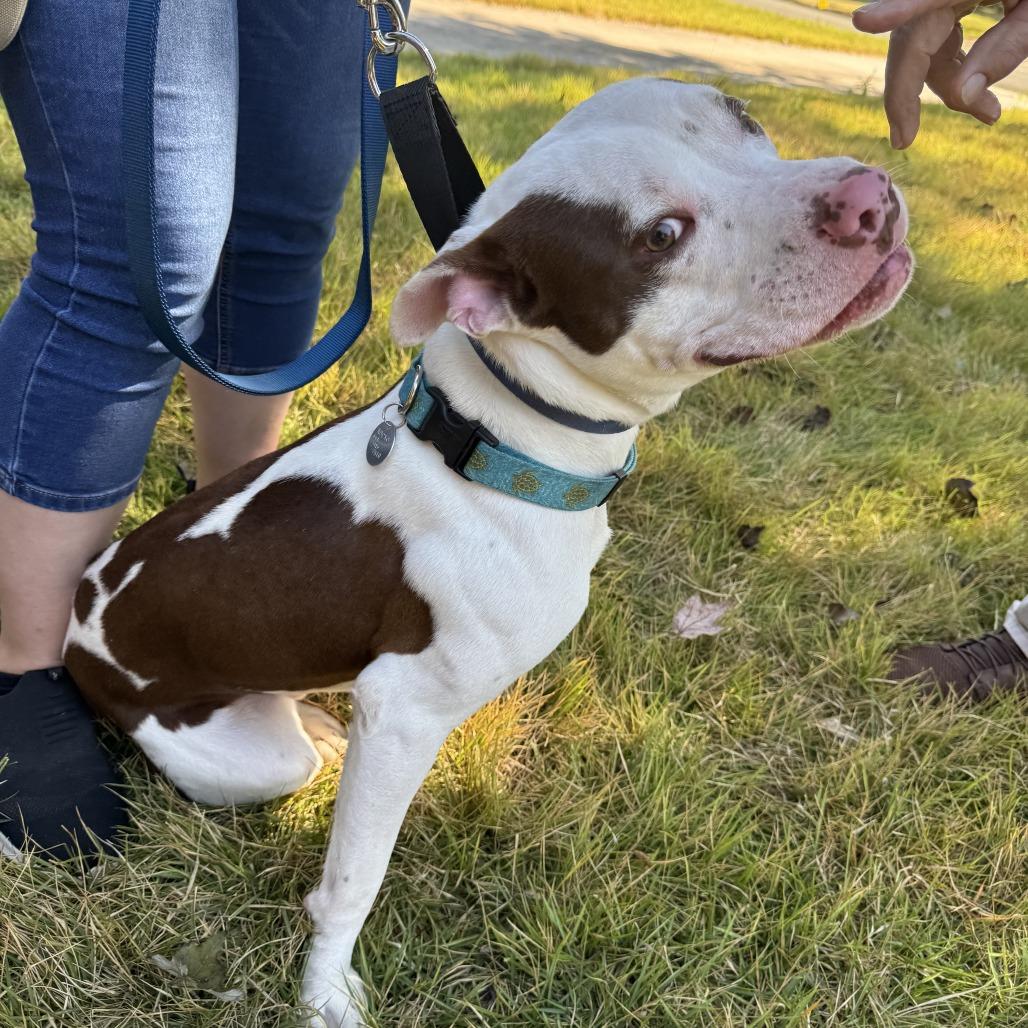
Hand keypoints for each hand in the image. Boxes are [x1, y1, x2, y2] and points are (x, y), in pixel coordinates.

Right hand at [853, 0, 1027, 146]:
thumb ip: (1007, 47)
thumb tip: (962, 97)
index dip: (892, 9)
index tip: (863, 20)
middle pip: (911, 40)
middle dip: (907, 90)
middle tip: (904, 140)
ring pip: (921, 47)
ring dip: (945, 84)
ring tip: (988, 113)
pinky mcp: (949, 3)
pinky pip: (936, 40)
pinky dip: (952, 68)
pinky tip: (975, 94)